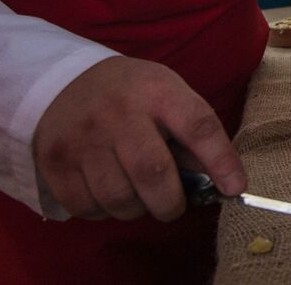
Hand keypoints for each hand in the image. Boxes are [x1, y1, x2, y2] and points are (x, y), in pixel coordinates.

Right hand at [32, 57, 242, 221]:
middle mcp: (119, 112)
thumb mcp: (166, 93)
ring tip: (136, 193)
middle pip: (153, 173)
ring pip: (119, 199)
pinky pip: (87, 208)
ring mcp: (83, 137)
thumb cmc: (130, 93)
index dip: (221, 160)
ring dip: (136, 210)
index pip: (198, 126)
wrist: (63, 80)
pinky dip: (103, 211)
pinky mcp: (54, 161)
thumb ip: (190, 133)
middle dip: (171, 203)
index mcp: (157, 90)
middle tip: (172, 205)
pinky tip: (107, 190)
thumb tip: (218, 181)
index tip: (236, 188)